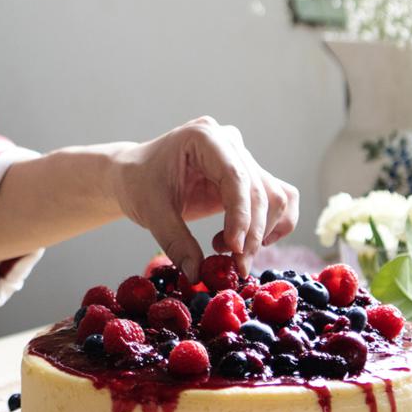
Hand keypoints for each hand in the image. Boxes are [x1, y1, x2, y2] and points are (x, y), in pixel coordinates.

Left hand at [111, 116, 297, 279]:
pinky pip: (277, 199)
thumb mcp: (151, 211)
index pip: (235, 176)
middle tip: (236, 266)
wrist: (133, 175)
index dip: (241, 215)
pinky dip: (271, 226)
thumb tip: (196, 275)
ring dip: (261, 232)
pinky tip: (244, 243)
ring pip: (275, 197)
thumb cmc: (138, 183)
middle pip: (260, 190)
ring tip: (229, 253)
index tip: (235, 249)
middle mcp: (229, 141)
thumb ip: (175, 241)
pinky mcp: (248, 177)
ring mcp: (241, 157)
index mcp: (203, 136)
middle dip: (252, 233)